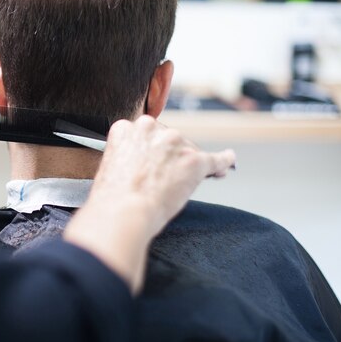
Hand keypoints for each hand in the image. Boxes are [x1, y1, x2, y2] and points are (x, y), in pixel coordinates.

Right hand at [64, 116, 234, 292]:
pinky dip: (224, 161)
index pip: (146, 133)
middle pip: (169, 139)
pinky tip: (229, 160)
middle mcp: (151, 129)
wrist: (123, 212)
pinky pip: (215, 159)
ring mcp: (175, 143)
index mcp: (126, 129)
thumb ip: (129, 157)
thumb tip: (145, 167)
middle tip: (165, 177)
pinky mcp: (195, 160)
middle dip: (171, 155)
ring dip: (191, 163)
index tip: (153, 161)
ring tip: (188, 182)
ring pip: (190, 149)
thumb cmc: (112, 199)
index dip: (152, 150)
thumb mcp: (111, 167)